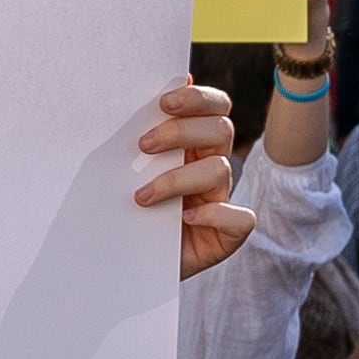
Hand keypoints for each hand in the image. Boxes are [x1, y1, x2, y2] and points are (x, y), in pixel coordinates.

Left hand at [133, 80, 251, 279]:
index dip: (198, 99)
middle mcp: (208, 168)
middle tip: (142, 145)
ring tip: (141, 196)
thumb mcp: (118, 173)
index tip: (164, 102)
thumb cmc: (119, 211)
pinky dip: (214, 215)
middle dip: (181, 131)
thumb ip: (132, 136)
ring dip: (178, 178)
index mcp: (190, 145)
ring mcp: (218, 201)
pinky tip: (184, 218)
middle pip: (219, 130)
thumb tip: (145, 95)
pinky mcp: (225, 235)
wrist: (118, 262)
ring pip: (219, 170)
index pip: (214, 108)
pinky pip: (240, 219)